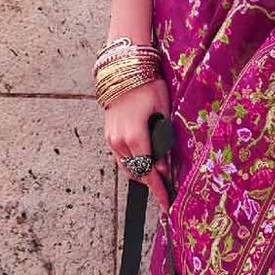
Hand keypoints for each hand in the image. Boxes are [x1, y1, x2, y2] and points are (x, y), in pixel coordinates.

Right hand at [104, 75, 171, 190]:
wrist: (123, 71)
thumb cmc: (148, 87)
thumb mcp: (163, 112)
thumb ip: (162, 143)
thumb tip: (163, 168)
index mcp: (135, 138)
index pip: (148, 172)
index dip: (158, 189)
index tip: (166, 204)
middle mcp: (119, 142)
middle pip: (137, 174)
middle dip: (151, 184)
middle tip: (165, 192)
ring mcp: (111, 140)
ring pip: (127, 168)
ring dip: (141, 175)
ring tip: (157, 179)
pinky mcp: (108, 136)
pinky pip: (121, 158)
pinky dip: (133, 165)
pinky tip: (144, 164)